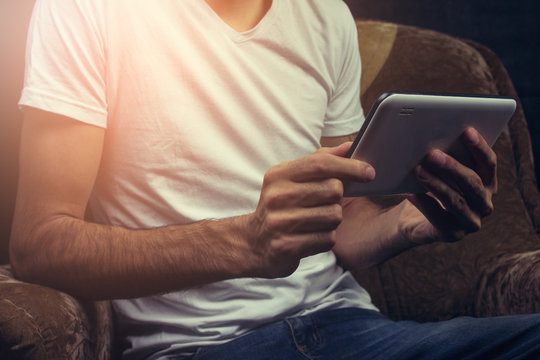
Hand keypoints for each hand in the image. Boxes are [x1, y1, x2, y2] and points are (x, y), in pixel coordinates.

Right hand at [244, 142, 374, 277]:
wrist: (253, 243)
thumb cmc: (280, 206)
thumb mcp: (291, 179)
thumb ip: (320, 162)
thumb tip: (348, 147)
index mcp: (279, 175)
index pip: (321, 164)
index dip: (350, 166)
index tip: (369, 173)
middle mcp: (277, 197)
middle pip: (333, 190)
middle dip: (338, 198)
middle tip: (325, 204)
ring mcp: (280, 223)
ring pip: (334, 216)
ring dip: (333, 220)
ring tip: (317, 221)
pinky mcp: (286, 246)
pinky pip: (327, 239)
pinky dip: (326, 238)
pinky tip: (312, 236)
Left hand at [404, 127, 497, 243]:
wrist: (413, 219)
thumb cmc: (430, 187)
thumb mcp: (440, 172)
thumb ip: (444, 158)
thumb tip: (431, 137)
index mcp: (487, 184)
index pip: (489, 164)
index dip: (480, 147)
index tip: (467, 131)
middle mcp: (484, 203)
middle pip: (472, 182)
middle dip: (452, 166)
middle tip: (432, 154)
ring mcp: (471, 221)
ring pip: (456, 200)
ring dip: (436, 184)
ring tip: (418, 170)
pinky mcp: (452, 234)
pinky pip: (437, 216)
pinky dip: (422, 202)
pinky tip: (408, 191)